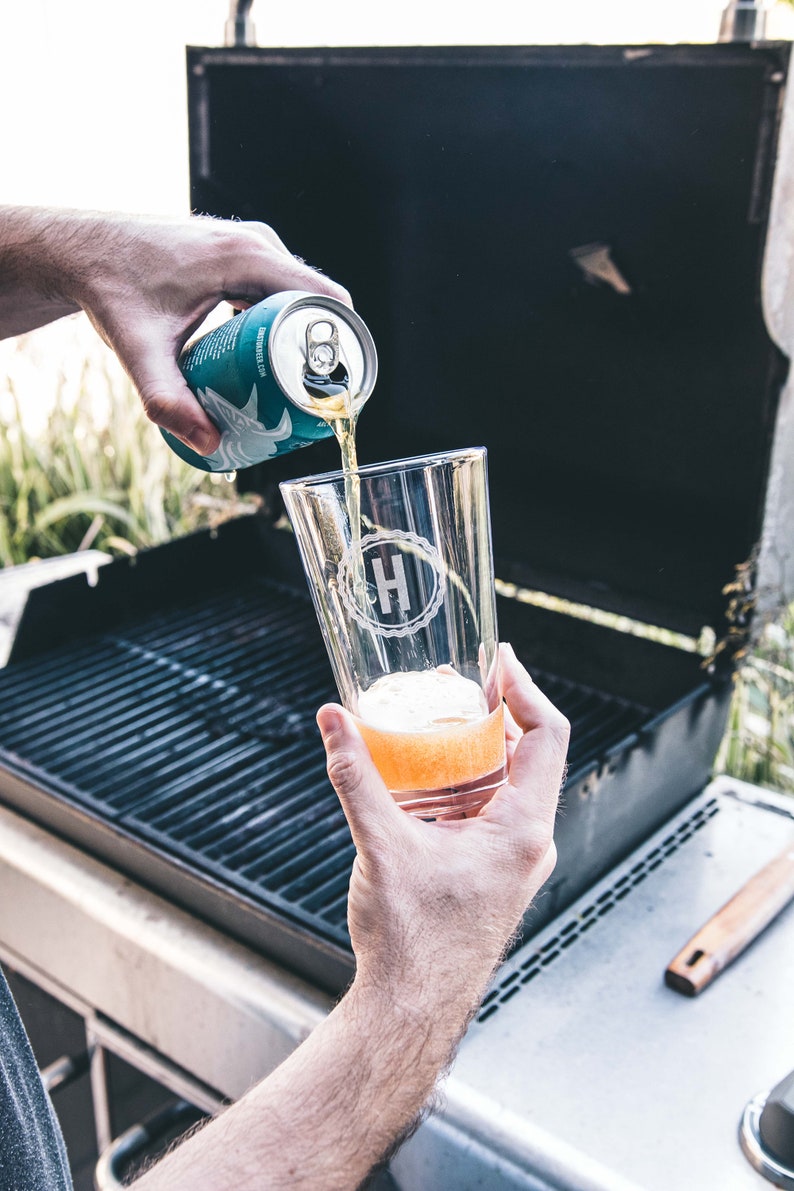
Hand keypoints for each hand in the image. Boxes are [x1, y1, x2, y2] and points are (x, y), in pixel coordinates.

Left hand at [0, 207, 350, 454]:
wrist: (78, 248)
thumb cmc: (108, 289)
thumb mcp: (139, 350)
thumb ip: (168, 401)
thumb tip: (210, 446)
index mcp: (246, 256)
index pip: (325, 299)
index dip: (345, 345)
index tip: (341, 389)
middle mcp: (255, 242)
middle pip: (316, 302)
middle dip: (324, 352)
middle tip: (316, 402)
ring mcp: (247, 242)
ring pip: (298, 296)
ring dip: (304, 339)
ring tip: (299, 389)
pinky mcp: (236, 251)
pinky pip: (278, 288)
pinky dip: (283, 323)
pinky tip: (274, 359)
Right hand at [317, 643, 568, 1015]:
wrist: (410, 1010)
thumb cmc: (410, 941)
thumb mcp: (381, 844)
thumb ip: (356, 776)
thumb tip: (333, 719)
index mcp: (523, 831)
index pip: (547, 736)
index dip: (525, 689)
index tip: (498, 659)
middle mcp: (529, 843)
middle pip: (529, 755)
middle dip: (494, 714)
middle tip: (457, 683)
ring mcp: (514, 861)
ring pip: (509, 785)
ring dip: (477, 750)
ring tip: (437, 721)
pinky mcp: (493, 874)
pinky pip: (491, 813)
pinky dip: (465, 785)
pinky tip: (424, 780)